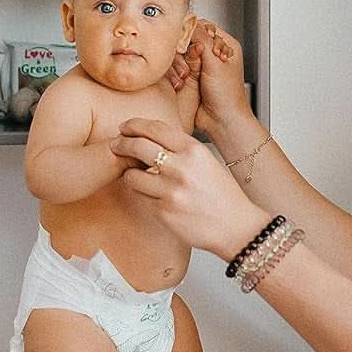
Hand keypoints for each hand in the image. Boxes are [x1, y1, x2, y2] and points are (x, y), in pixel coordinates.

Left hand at [112, 116, 267, 259]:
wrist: (236, 226)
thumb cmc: (223, 195)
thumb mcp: (206, 161)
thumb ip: (181, 149)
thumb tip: (151, 139)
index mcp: (193, 150)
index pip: (155, 129)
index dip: (135, 125)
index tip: (125, 127)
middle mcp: (181, 168)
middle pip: (137, 146)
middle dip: (121, 143)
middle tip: (116, 144)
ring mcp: (170, 191)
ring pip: (132, 175)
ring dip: (129, 174)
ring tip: (136, 175)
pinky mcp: (163, 212)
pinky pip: (142, 197)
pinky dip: (143, 194)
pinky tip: (152, 195)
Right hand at [187, 22, 248, 141]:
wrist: (222, 121)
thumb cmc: (228, 96)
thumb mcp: (216, 64)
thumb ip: (202, 41)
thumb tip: (191, 22)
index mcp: (225, 46)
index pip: (204, 27)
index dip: (193, 33)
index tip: (188, 42)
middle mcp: (212, 54)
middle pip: (189, 40)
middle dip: (185, 52)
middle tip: (189, 64)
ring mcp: (200, 66)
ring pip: (180, 54)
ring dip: (180, 65)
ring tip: (185, 77)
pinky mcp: (189, 77)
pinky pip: (175, 67)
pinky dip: (175, 74)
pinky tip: (180, 82)